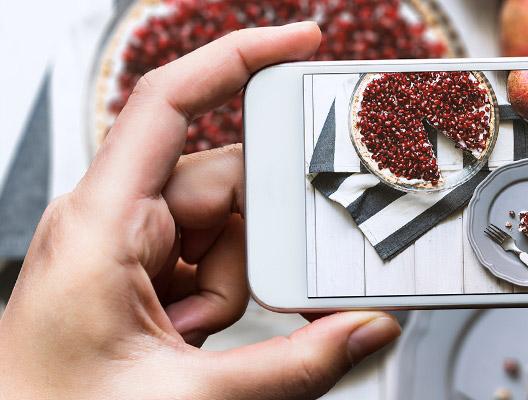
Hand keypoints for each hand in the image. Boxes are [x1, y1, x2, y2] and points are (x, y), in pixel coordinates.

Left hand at [0, 23, 399, 399]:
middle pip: (225, 181)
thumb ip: (293, 366)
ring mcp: (131, 247)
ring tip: (200, 339)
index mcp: (103, 223)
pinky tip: (198, 340)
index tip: (301, 43)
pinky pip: (213, 260)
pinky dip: (226, 297)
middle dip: (255, 243)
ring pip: (227, 228)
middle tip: (271, 292)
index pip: (169, 101)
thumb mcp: (187, 397)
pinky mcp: (145, 274)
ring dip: (237, 285)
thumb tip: (365, 327)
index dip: (237, 57)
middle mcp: (116, 221)